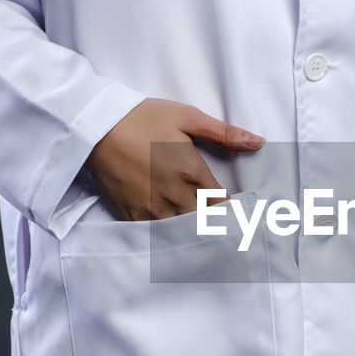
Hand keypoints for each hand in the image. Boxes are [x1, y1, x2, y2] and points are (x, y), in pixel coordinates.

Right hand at [85, 97, 264, 220]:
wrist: (96, 126)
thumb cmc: (143, 118)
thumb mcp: (187, 117)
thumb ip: (224, 133)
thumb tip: (258, 142)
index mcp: (191, 172)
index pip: (224, 204)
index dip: (235, 211)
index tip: (243, 214)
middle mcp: (174, 195)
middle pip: (206, 223)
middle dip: (218, 226)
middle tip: (230, 231)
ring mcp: (152, 208)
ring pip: (183, 233)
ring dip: (196, 234)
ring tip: (207, 237)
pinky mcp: (132, 215)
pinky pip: (158, 236)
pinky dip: (170, 238)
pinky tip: (178, 238)